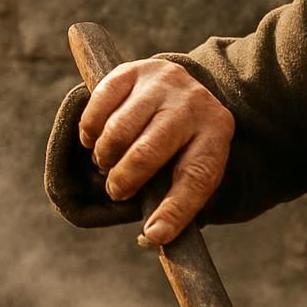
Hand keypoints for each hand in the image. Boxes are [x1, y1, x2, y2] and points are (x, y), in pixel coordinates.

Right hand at [78, 58, 234, 243]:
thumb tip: (151, 236)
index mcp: (216, 134)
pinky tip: (95, 142)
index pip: (195, 179)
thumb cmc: (186, 147)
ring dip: (106, 156)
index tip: (153, 235)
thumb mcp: (194, 172)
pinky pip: (99, 104)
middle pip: (149, 151)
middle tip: (117, 192)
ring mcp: (161, 83)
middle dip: (125, 180)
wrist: (185, 93)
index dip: (173, 212)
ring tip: (108, 165)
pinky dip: (91, 131)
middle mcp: (193, 104)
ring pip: (119, 130)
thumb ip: (178, 203)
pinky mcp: (131, 70)